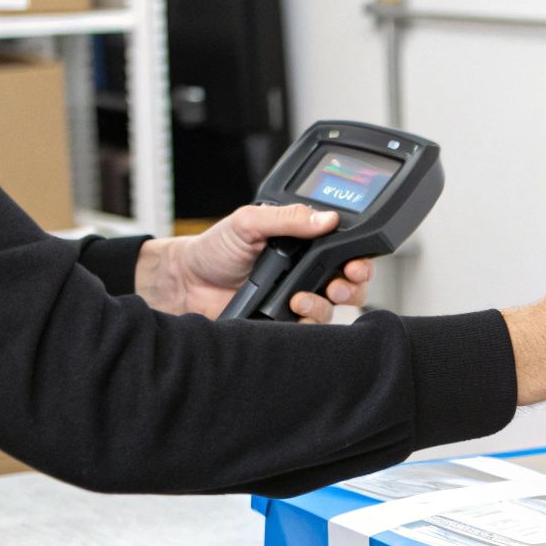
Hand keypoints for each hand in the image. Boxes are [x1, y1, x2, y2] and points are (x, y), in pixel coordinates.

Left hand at [135, 204, 374, 321]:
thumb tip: (325, 217)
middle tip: (342, 281)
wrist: (186, 282)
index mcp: (304, 242)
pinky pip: (312, 328)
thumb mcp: (250, 221)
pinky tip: (291, 310)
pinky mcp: (287, 321)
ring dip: (326, 303)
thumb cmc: (215, 249)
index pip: (345, 248)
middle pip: (350, 281)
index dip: (359, 256)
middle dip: (354, 283)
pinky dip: (308, 321)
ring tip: (302, 298)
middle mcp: (307, 270)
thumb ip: (288, 217)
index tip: (355, 261)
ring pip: (335, 306)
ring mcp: (298, 296)